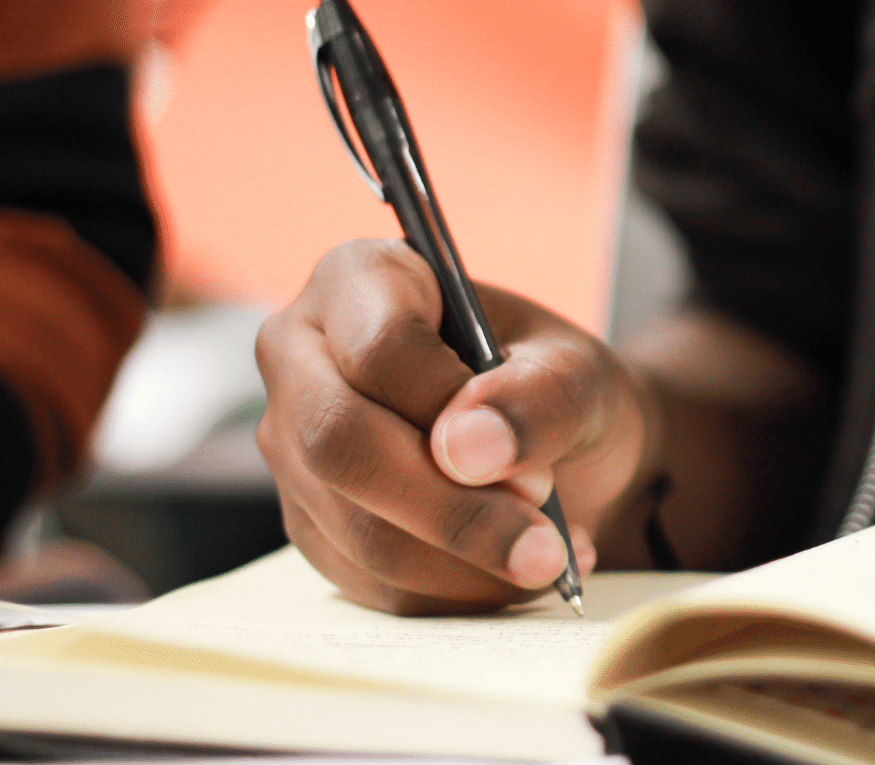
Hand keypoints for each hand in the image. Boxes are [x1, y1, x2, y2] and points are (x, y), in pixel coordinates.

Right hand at [256, 239, 651, 614]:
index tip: (529, 464)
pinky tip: (516, 575)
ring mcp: (295, 446)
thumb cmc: (558, 387)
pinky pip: (370, 580)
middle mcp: (301, 356)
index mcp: (359, 281)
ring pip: (356, 527)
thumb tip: (465, 451)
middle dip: (452, 513)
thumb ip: (535, 399)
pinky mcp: (314, 523)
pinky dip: (454, 593)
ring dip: (465, 564)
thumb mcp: (579, 376)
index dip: (450, 411)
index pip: (377, 348)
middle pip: (342, 444)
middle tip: (546, 550)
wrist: (562, 447)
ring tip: (552, 558)